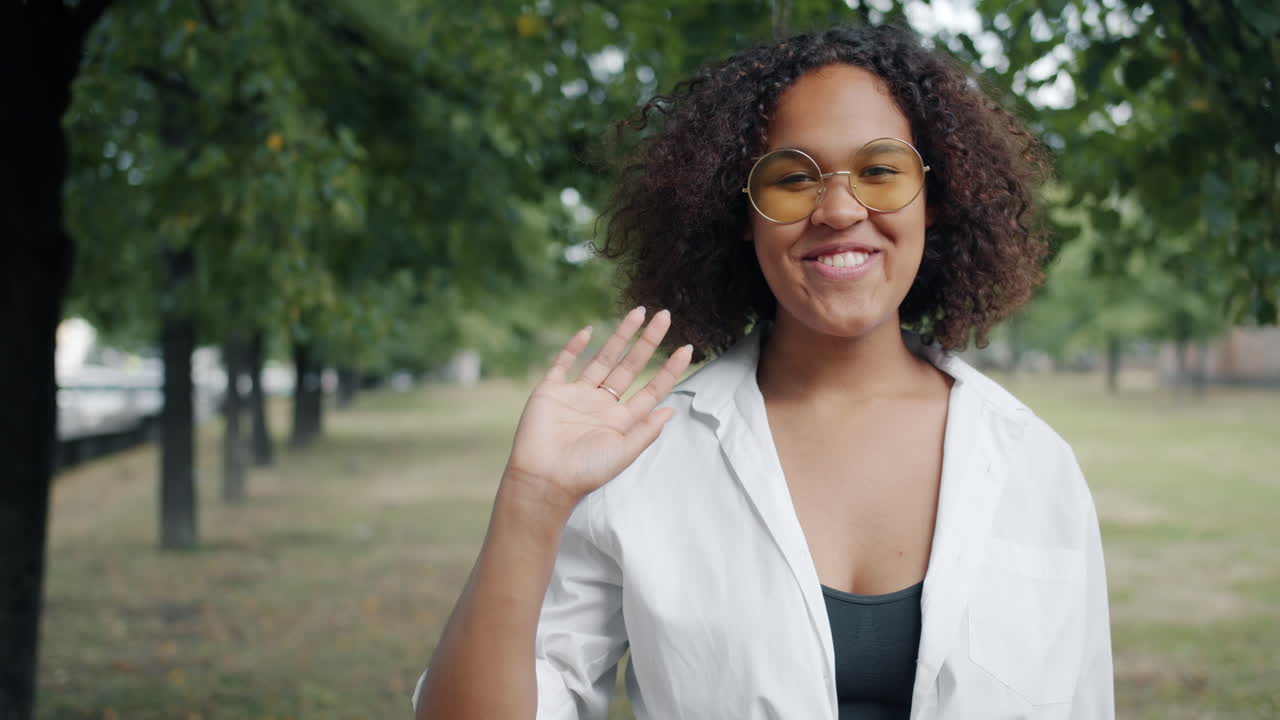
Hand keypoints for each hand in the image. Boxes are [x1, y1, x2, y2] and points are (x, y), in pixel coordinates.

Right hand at [504, 307, 692, 509]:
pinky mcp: (551, 391)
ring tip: (638, 312)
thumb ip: (646, 430)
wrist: (543, 479)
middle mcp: (601, 404)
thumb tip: (672, 410)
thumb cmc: (585, 472)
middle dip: (647, 342)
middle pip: (630, 366)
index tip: (686, 348)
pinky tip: (589, 331)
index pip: (651, 389)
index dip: (669, 370)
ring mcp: (576, 395)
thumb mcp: (624, 453)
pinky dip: (574, 347)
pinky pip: (564, 363)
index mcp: (620, 420)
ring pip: (602, 359)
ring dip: (620, 336)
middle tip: (665, 316)